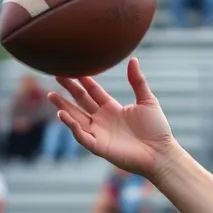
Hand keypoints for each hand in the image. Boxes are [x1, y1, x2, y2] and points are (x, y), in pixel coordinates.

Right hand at [49, 59, 175, 177]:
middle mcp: (103, 120)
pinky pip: (82, 136)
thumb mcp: (147, 101)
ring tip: (51, 95)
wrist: (161, 153)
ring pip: (76, 118)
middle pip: (81, 102)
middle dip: (68, 90)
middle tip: (56, 75)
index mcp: (112, 108)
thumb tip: (133, 59)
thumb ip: (137, 81)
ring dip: (64, 108)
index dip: (84, 81)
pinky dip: (72, 126)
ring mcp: (99, 133)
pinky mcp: (99, 147)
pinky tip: (63, 115)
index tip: (73, 68)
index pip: (93, 92)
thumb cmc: (157, 129)